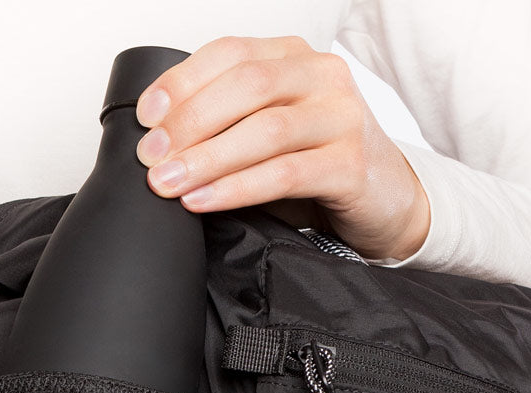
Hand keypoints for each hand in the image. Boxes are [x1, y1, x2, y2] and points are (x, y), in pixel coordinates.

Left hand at [134, 35, 430, 261]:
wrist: (384, 201)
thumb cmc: (316, 167)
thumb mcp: (266, 135)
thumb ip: (225, 126)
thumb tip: (156, 146)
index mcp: (294, 59)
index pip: (229, 53)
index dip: (181, 82)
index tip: (145, 118)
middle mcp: (321, 78)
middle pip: (245, 86)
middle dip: (188, 123)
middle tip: (150, 158)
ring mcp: (341, 118)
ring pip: (264, 129)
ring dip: (206, 158)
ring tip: (167, 183)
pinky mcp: (350, 164)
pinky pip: (285, 173)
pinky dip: (237, 189)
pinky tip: (203, 201)